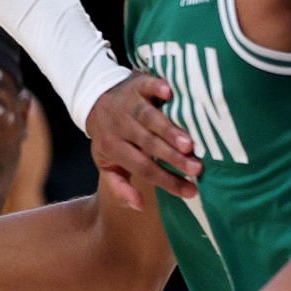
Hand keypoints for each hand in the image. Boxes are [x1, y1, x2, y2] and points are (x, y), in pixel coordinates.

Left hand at [87, 73, 203, 209]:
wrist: (93, 98)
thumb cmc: (109, 137)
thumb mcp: (106, 164)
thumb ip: (119, 187)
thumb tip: (139, 206)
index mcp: (113, 148)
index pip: (142, 168)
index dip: (167, 181)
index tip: (192, 192)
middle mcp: (120, 126)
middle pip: (148, 144)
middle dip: (172, 157)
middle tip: (196, 168)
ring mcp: (128, 104)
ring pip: (149, 117)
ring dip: (169, 129)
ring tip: (189, 143)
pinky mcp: (136, 84)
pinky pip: (146, 85)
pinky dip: (156, 87)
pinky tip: (169, 92)